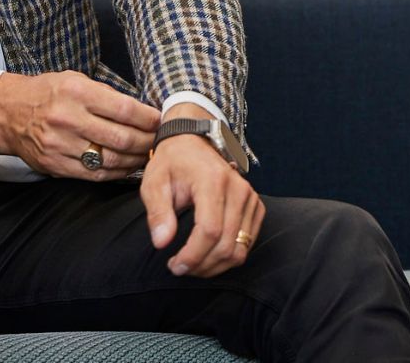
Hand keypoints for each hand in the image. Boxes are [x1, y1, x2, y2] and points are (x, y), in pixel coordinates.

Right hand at [0, 71, 159, 179]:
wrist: (9, 113)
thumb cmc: (48, 93)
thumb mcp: (75, 80)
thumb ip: (105, 95)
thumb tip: (141, 110)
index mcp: (76, 93)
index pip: (124, 109)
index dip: (147, 118)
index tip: (160, 120)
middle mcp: (68, 119)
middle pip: (121, 138)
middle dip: (146, 141)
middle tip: (159, 140)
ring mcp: (61, 145)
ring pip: (110, 160)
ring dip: (135, 160)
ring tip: (146, 155)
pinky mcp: (56, 166)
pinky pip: (94, 175)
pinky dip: (116, 173)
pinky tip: (127, 167)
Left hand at [140, 105, 263, 277]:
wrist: (192, 142)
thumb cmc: (171, 162)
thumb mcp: (154, 182)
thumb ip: (157, 212)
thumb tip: (162, 242)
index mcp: (212, 181)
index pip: (210, 231)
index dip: (193, 256)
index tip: (174, 266)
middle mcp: (237, 189)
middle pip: (226, 244)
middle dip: (202, 265)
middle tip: (180, 268)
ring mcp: (250, 197)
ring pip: (240, 249)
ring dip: (215, 265)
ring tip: (193, 264)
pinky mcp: (255, 205)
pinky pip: (248, 242)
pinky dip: (229, 256)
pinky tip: (208, 254)